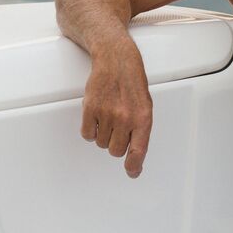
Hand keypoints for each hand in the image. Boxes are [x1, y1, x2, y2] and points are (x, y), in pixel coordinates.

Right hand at [80, 45, 152, 177]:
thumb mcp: (145, 106)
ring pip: (101, 143)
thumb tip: (134, 154)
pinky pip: (87, 134)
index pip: (138, 151)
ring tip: (108, 117)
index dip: (134, 166)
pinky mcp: (90, 109)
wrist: (116, 60)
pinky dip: (90, 130)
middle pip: (115, 150)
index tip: (132, 172)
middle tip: (118, 128)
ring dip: (103, 135)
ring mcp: (107, 114)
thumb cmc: (132, 82)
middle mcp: (125, 118)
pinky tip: (97, 117)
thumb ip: (140, 130)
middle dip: (116, 143)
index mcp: (142, 118)